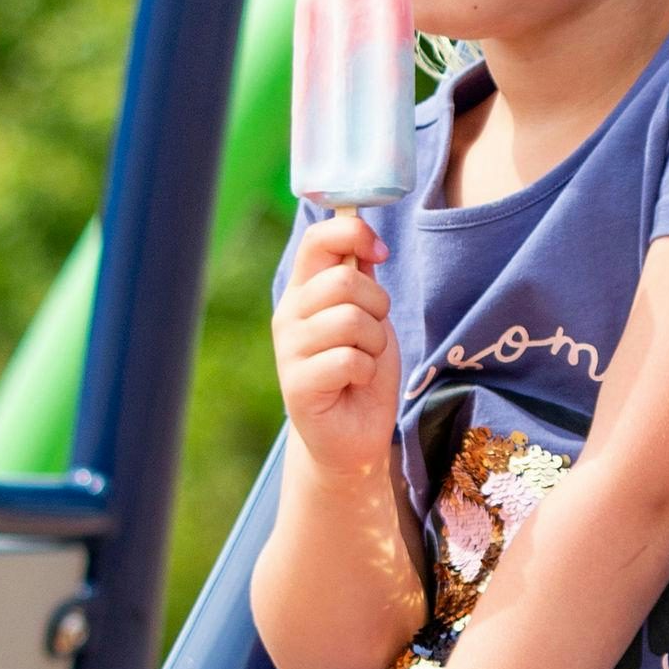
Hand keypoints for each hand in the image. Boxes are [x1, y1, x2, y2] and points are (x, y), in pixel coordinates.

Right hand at [273, 215, 399, 481]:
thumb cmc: (362, 371)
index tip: (380, 252)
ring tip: (364, 361)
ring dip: (374, 343)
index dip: (354, 234)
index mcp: (304, 292)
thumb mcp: (369, 316)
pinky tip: (354, 383)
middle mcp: (290, 315)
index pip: (317, 240)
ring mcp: (289, 350)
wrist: (351, 434)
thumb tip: (364, 236)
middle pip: (344, 281)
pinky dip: (366, 371)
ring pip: (350, 320)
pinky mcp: (298, 385)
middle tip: (374, 333)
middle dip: (377, 305)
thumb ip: (361, 280)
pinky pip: (349, 359)